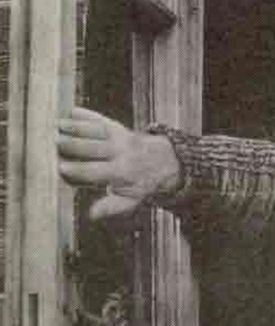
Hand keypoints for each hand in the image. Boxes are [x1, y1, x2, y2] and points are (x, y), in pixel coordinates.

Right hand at [57, 107, 180, 219]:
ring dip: (78, 127)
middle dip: (75, 145)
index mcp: (122, 172)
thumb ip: (112, 206)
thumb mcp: (132, 200)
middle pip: (94, 147)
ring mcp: (120, 138)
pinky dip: (88, 115)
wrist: (167, 162)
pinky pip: (103, 120)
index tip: (61, 167)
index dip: (79, 169)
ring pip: (97, 131)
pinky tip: (73, 111)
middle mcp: (121, 152)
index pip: (97, 170)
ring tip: (58, 125)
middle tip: (55, 142)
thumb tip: (92, 215)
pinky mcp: (119, 128)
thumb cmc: (144, 183)